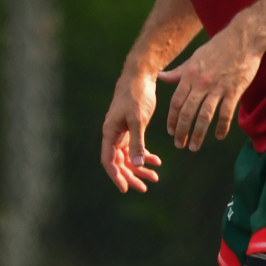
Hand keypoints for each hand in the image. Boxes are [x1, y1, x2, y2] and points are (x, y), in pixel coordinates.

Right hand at [101, 68, 162, 191]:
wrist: (141, 77)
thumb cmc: (137, 96)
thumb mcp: (138, 120)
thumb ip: (137, 142)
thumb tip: (137, 164)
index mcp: (110, 133)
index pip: (109, 160)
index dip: (116, 176)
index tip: (126, 189)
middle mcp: (114, 135)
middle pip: (119, 162)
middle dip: (131, 175)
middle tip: (145, 188)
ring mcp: (123, 133)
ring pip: (129, 157)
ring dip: (140, 167)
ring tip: (155, 177)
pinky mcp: (132, 129)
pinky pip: (136, 148)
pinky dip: (145, 156)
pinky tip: (157, 161)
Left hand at [158, 23, 262, 151]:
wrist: (243, 39)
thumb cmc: (218, 48)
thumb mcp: (194, 58)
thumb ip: (179, 72)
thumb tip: (161, 76)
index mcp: (190, 75)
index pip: (176, 102)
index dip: (172, 119)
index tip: (171, 132)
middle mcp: (201, 83)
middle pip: (187, 112)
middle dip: (182, 131)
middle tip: (179, 144)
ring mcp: (218, 88)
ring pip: (204, 116)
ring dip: (198, 134)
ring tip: (194, 147)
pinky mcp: (234, 90)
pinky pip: (226, 113)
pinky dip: (221, 127)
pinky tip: (218, 136)